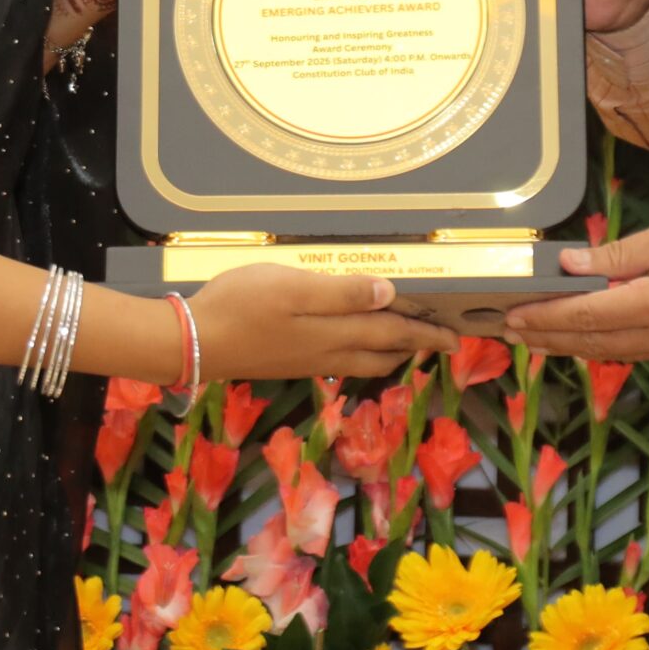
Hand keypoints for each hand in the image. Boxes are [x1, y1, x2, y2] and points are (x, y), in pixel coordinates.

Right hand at [188, 264, 452, 381]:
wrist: (193, 343)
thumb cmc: (241, 306)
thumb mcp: (293, 288)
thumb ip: (342, 294)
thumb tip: (390, 294)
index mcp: (336, 333)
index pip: (394, 335)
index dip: (426, 333)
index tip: (455, 335)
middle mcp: (328, 353)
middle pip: (383, 355)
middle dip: (416, 346)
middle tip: (441, 340)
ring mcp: (308, 361)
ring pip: (363, 362)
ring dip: (391, 352)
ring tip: (407, 341)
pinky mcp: (290, 361)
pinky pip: (342, 360)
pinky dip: (363, 352)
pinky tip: (355, 342)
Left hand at [502, 210, 648, 361]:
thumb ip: (620, 253)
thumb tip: (570, 265)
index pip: (588, 314)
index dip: (547, 316)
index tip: (514, 314)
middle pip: (594, 342)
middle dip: (550, 337)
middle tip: (512, 331)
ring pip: (613, 352)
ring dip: (573, 345)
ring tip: (538, 337)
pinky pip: (636, 351)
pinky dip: (604, 345)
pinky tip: (586, 336)